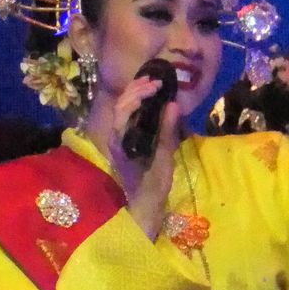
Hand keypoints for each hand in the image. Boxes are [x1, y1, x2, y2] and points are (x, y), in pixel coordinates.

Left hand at [107, 77, 179, 239]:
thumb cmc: (153, 188)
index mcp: (120, 142)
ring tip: (152, 84)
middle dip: (137, 89)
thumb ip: (167, 132)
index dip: (138, 94)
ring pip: (121, 109)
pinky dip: (137, 105)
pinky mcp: (124, 142)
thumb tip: (173, 104)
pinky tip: (149, 100)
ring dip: (135, 94)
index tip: (157, 86)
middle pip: (120, 105)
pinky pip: (127, 117)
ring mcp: (118, 139)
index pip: (123, 109)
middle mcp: (114, 138)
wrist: (143, 208)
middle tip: (157, 81)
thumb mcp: (163, 161)